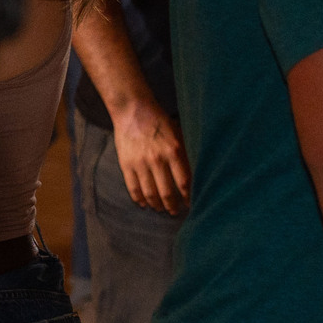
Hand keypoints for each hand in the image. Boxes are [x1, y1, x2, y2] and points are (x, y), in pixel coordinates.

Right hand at [112, 101, 189, 217]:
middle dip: (172, 206)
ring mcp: (141, 164)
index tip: (191, 204)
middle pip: (167, 192)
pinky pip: (133, 188)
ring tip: (160, 209)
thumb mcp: (178, 133)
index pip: (185, 182)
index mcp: (174, 151)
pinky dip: (139, 199)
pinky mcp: (126, 165)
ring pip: (150, 193)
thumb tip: (196, 172)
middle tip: (175, 212)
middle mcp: (158, 160)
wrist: (133, 110)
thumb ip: (185, 153)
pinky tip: (144, 203)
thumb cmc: (159, 121)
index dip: (189, 197)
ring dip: (156, 205)